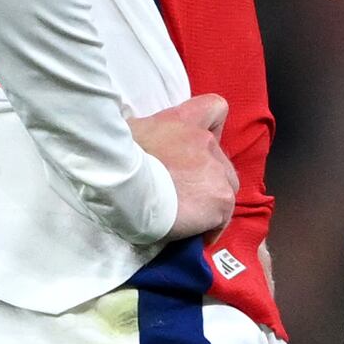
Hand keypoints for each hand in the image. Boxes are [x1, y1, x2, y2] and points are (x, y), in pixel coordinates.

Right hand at [128, 91, 236, 240]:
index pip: (215, 108)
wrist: (122, 183)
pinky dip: (211, 227)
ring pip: (226, 189)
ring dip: (210, 203)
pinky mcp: (221, 199)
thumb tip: (141, 146)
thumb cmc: (117, 158)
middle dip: (206, 179)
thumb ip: (148, 136)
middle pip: (222, 162)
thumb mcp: (130, 133)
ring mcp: (217, 171)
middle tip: (182, 195)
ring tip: (188, 218)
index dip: (212, 126)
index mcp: (185, 120)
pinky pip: (222, 217)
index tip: (198, 148)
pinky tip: (194, 235)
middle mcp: (206, 141)